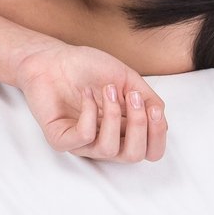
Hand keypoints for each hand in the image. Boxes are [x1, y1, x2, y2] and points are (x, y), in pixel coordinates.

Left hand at [13, 41, 167, 162]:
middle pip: (134, 156)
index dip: (158, 135)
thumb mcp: (127, 79)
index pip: (150, 151)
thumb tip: (160, 117)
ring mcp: (82, 144)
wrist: (53, 58)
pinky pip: (83, 137)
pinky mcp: (60, 139)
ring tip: (107, 90)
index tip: (153, 108)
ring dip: (113, 115)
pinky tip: (86, 94)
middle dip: (139, 126)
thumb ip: (147, 99)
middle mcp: (105, 141)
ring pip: (109, 150)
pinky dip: (89, 113)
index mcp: (124, 130)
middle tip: (133, 98)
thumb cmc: (88, 68)